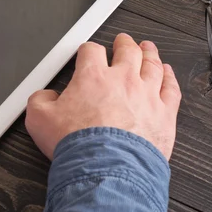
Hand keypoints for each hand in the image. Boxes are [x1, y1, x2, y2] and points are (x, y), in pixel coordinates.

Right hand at [25, 33, 180, 160]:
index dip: (88, 49)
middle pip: (127, 50)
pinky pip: (171, 89)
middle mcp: (122, 80)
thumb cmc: (78, 147)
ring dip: (149, 54)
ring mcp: (147, 95)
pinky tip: (168, 73)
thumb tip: (44, 97)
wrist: (106, 171)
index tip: (89, 53)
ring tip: (148, 49)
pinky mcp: (164, 115)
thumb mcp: (39, 120)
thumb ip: (40, 101)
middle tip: (123, 41)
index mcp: (93, 77)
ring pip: (152, 65)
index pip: (92, 51)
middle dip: (124, 43)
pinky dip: (170, 78)